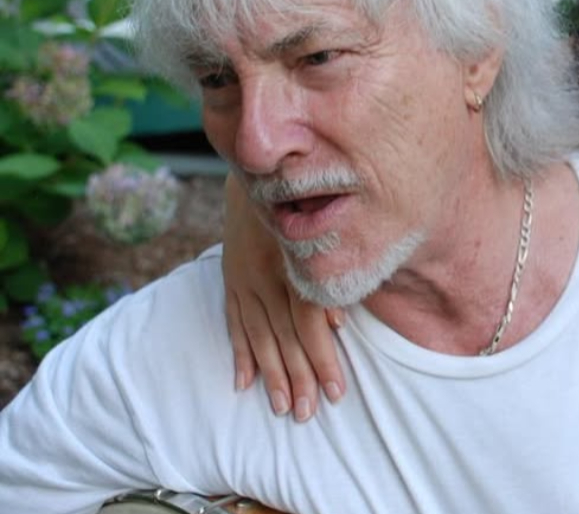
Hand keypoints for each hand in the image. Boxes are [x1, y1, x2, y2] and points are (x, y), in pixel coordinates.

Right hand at [222, 175, 345, 421]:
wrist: (261, 171)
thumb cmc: (309, 203)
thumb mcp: (325, 230)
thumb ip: (332, 274)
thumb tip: (341, 322)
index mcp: (292, 266)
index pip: (309, 324)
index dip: (323, 359)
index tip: (335, 392)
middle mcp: (265, 277)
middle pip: (283, 338)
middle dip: (297, 379)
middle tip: (306, 415)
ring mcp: (243, 279)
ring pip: (258, 336)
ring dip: (271, 375)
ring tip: (281, 407)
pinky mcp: (231, 278)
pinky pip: (234, 322)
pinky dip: (240, 353)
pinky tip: (244, 382)